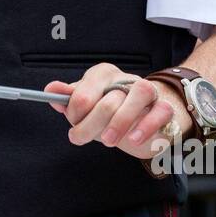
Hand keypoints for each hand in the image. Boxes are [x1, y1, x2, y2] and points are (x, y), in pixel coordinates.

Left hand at [45, 62, 184, 163]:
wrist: (146, 115)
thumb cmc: (112, 109)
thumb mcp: (88, 104)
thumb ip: (70, 99)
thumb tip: (51, 89)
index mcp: (102, 75)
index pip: (84, 91)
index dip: (75, 112)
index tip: (73, 125)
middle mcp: (125, 79)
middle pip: (107, 99)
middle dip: (90, 124)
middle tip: (80, 138)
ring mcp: (147, 91)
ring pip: (138, 96)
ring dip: (120, 122)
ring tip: (108, 141)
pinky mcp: (164, 107)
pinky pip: (160, 111)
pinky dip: (146, 126)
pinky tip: (133, 139)